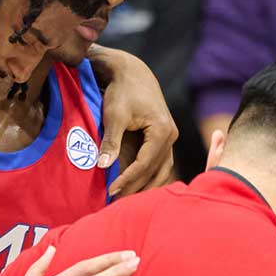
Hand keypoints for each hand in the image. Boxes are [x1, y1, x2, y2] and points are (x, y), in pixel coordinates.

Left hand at [93, 47, 177, 195]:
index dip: (128, 180)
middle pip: (156, 171)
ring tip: (127, 199)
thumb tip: (103, 166)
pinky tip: (136, 186)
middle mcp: (171, 136)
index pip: (145, 164)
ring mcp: (170, 137)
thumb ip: (111, 142)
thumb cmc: (122, 91)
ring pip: (162, 170)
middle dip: (137, 188)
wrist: (131, 72)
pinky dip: (149, 176)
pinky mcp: (164, 137)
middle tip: (117, 202)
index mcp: (162, 131)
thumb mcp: (114, 116)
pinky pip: (160, 163)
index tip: (111, 192)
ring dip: (145, 185)